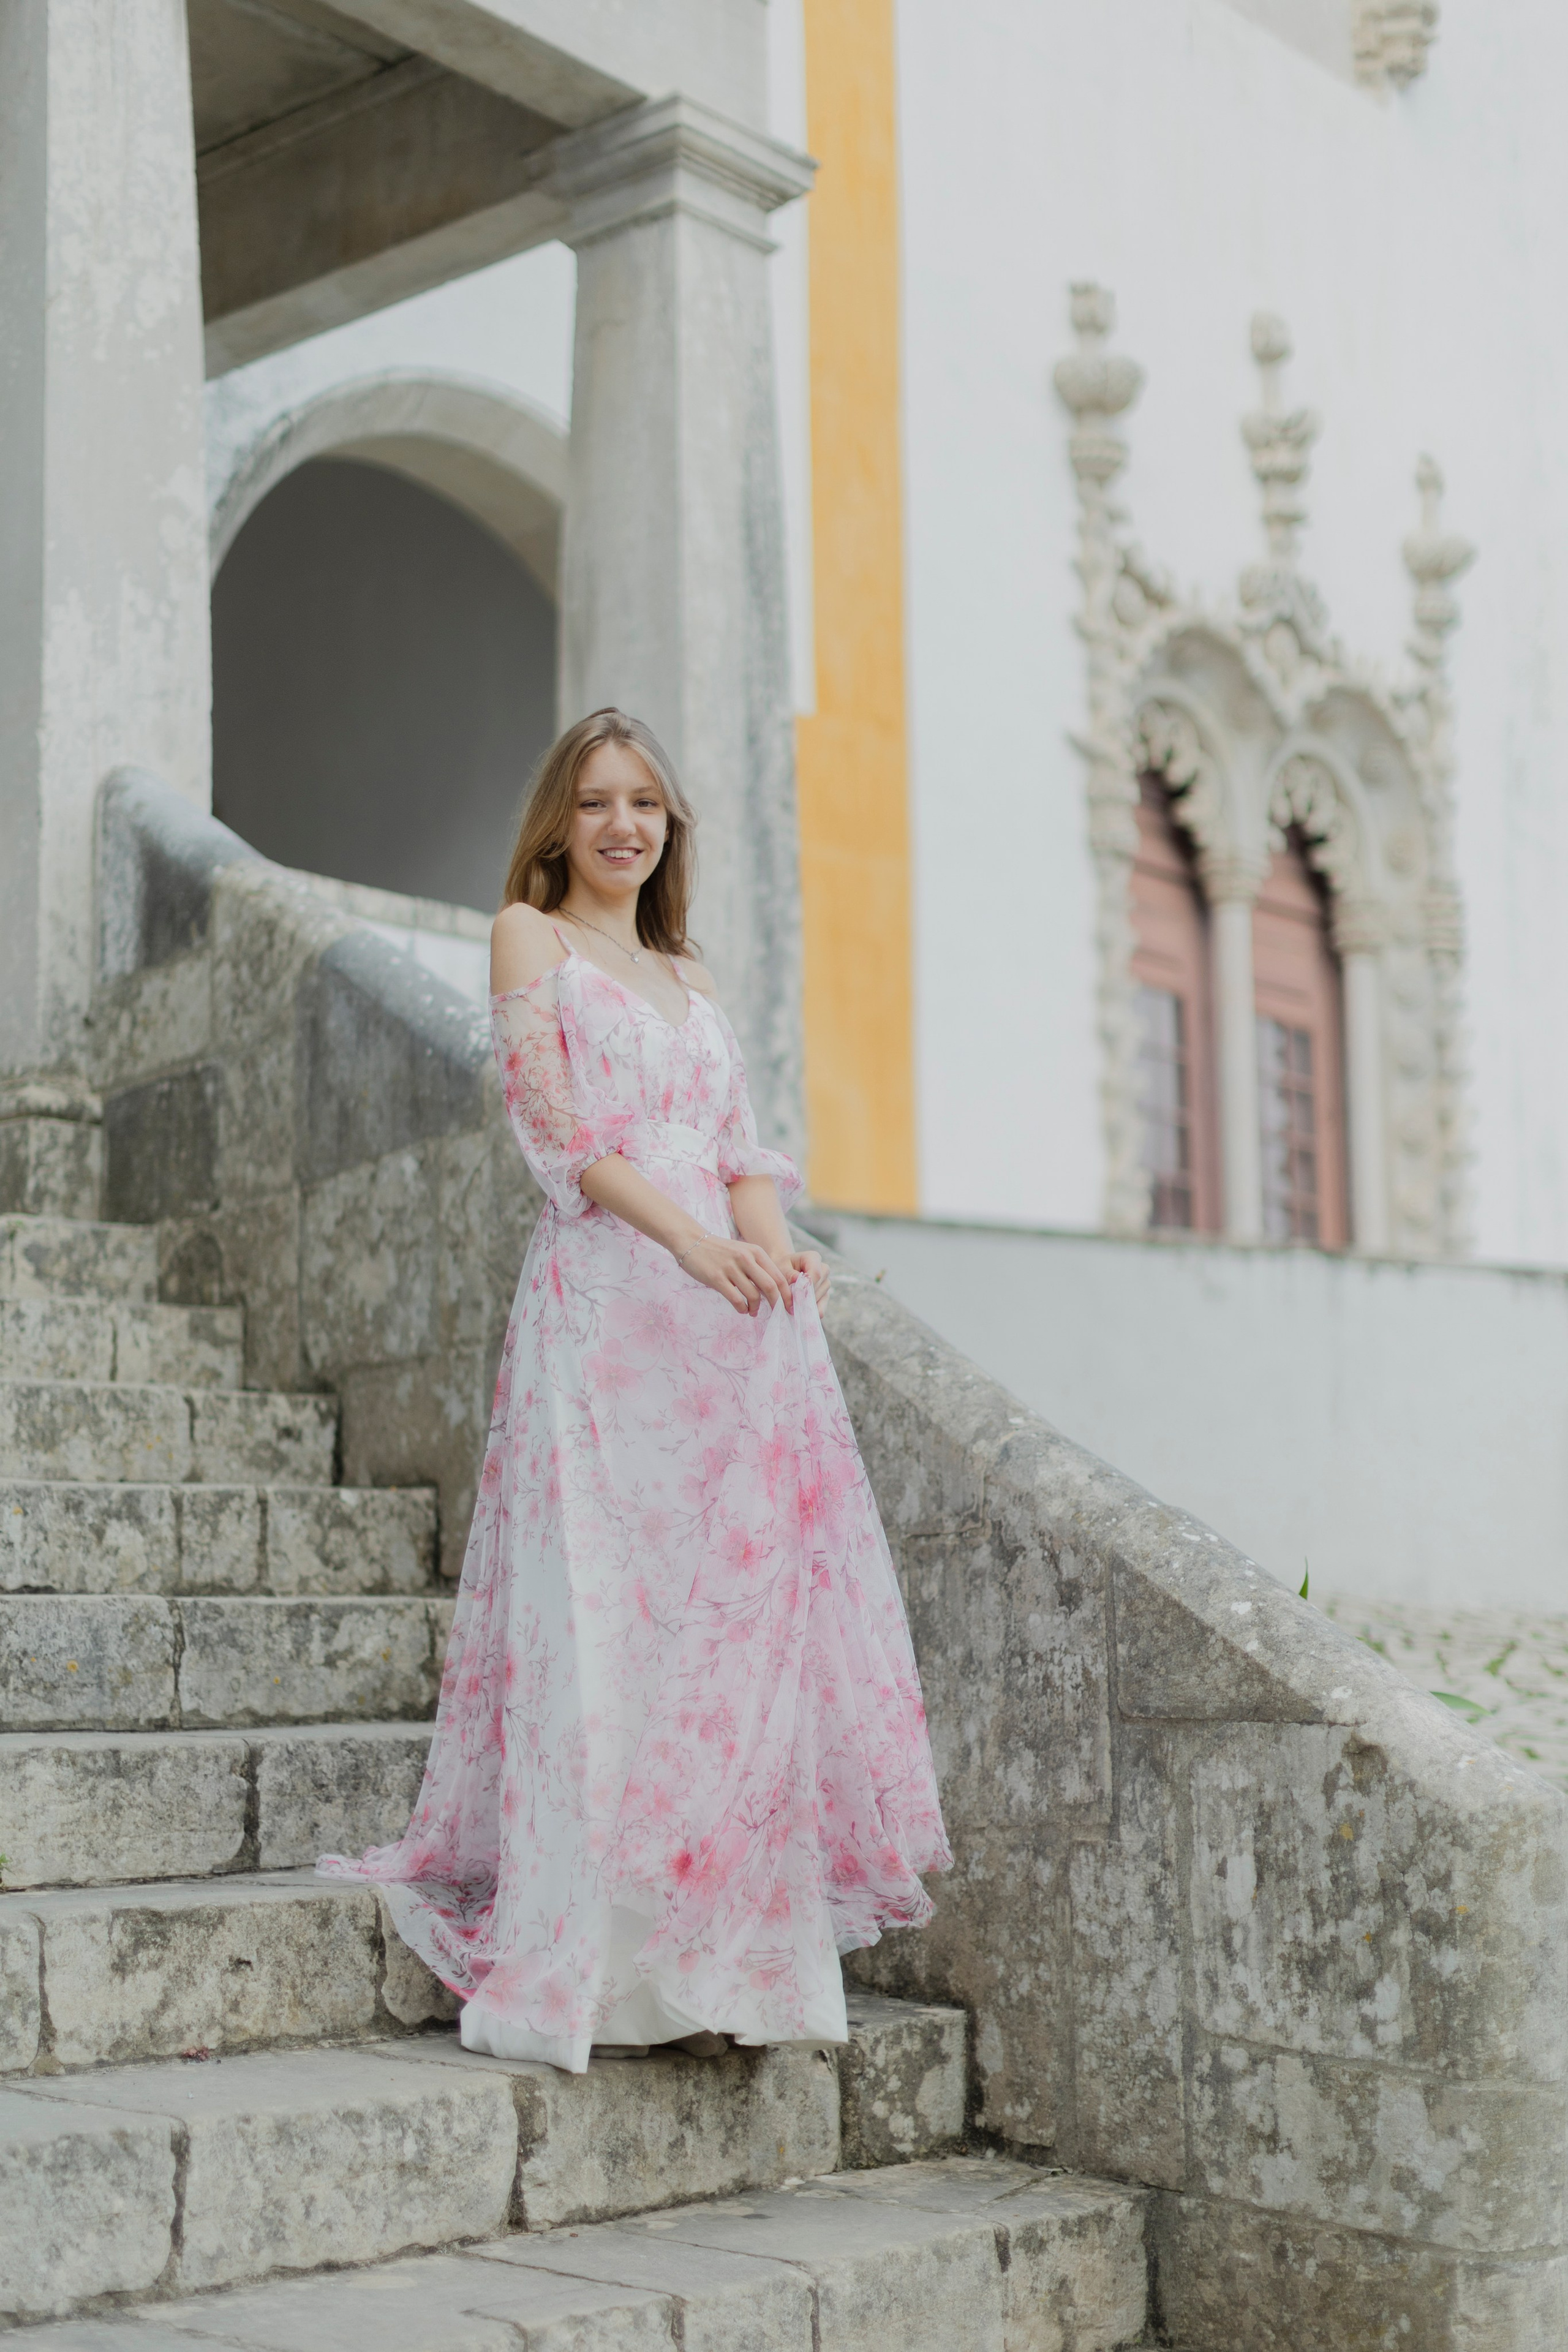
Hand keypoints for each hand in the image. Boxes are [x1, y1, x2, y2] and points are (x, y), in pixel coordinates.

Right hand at [675, 1234, 793, 1315]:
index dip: (787, 1295)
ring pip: (753, 1295)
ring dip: (756, 1308)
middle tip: (778, 1314)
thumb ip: (758, 1267)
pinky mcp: (716, 1278)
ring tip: (753, 1311)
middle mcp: (746, 1258)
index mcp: (756, 1252)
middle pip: (770, 1287)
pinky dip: (742, 1308)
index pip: (778, 1277)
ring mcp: (731, 1268)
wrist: (691, 1241)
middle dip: (777, 1304)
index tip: (789, 1307)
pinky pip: (736, 1299)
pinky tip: (742, 1309)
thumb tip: (774, 1291)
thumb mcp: (743, 1252)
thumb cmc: (720, 1251)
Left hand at [787, 1249, 829, 1308]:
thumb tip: (797, 1280)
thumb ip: (788, 1274)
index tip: (794, 1296)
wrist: (783, 1272)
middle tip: (789, 1303)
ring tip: (791, 1304)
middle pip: (818, 1287)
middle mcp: (824, 1269)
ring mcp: (826, 1283)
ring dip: (805, 1305)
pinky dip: (810, 1313)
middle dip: (804, 1297)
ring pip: (820, 1299)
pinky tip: (800, 1313)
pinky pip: (821, 1309)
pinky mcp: (825, 1296)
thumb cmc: (781, 1268)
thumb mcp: (780, 1268)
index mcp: (814, 1258)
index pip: (816, 1274)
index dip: (806, 1287)